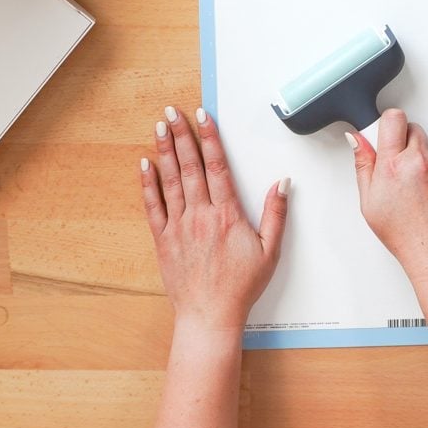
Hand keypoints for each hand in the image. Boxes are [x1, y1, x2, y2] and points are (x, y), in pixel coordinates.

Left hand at [140, 106, 289, 330]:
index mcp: (227, 215)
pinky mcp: (163, 240)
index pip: (217, 167)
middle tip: (174, 111)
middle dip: (182, 135)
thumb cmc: (241, 287)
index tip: (204, 116)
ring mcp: (178, 226)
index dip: (210, 138)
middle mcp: (200, 215)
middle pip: (190, 166)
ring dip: (165, 151)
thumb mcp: (270, 251)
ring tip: (161, 126)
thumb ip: (276, 214)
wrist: (209, 316)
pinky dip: (148, 183)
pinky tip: (145, 164)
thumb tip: (282, 184)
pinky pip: (153, 205)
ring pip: (170, 180)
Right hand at [347, 109, 427, 283]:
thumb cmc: (405, 235)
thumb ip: (364, 164)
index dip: (388, 124)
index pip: (393, 119)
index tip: (386, 135)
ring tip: (420, 193)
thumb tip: (358, 139)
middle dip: (405, 143)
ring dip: (424, 163)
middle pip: (413, 130)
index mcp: (393, 166)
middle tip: (401, 170)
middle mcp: (421, 162)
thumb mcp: (370, 203)